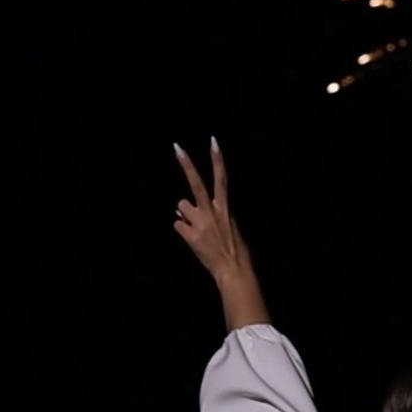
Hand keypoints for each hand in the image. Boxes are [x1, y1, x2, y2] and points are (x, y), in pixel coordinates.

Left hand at [174, 138, 268, 326]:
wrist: (234, 270)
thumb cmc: (235, 250)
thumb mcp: (229, 227)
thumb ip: (211, 215)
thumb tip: (183, 210)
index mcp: (225, 208)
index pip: (222, 179)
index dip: (217, 159)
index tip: (212, 141)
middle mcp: (212, 211)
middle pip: (196, 183)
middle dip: (187, 165)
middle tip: (177, 147)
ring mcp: (200, 223)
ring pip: (181, 206)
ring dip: (185, 214)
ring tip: (196, 228)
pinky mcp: (190, 235)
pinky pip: (178, 226)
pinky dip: (183, 232)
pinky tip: (193, 241)